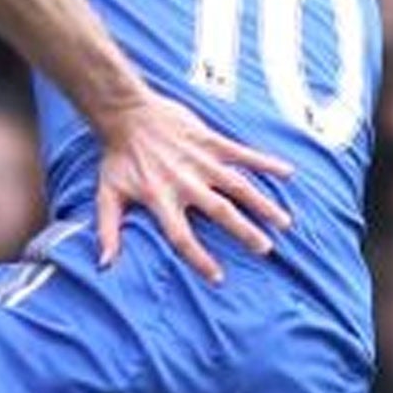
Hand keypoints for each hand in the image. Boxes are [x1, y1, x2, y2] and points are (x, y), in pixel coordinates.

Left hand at [94, 93, 294, 282]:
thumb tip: (103, 266)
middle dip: (243, 231)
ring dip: (262, 203)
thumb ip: (107, 231)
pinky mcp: (210, 140)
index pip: (181, 236)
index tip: (218, 278)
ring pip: (237, 185)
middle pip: (219, 212)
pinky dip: (265, 162)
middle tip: (265, 249)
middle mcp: (184, 182)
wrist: (126, 114)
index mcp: (159, 199)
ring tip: (284, 222)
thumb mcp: (107, 195)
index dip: (199, 258)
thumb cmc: (117, 158)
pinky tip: (289, 173)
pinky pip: (242, 153)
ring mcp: (200, 160)